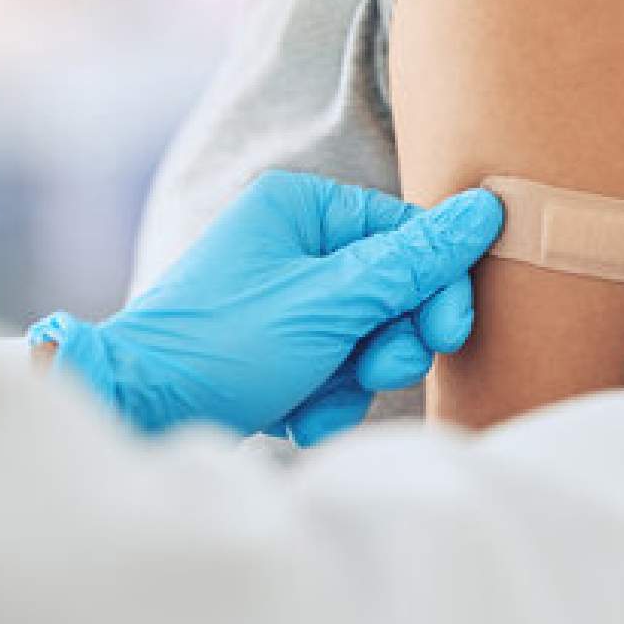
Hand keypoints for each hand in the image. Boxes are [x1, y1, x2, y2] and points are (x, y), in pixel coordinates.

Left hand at [28, 172, 502, 441]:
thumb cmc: (224, 345)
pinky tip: (292, 415)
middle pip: (393, 290)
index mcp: (301, 207)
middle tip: (374, 369)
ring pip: (368, 337)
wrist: (136, 411)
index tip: (448, 336)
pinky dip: (323, 397)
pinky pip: (334, 368)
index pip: (406, 235)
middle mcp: (291, 242)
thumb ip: (414, 263)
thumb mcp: (332, 303)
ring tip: (315, 401)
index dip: (437, 288)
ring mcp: (283, 297)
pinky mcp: (276, 347)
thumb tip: (486, 210)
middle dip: (388, 342)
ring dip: (353, 379)